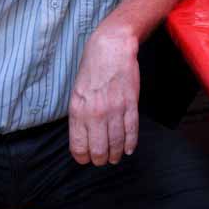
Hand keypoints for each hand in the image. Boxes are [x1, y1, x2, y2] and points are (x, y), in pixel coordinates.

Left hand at [68, 29, 139, 165]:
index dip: (83, 157)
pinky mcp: (131, 103)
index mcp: (78, 110)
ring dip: (116, 154)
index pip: (78, 146)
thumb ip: (80, 115)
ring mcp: (114, 109)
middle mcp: (95, 113)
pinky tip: (129, 149)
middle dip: (100, 159)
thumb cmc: (92, 69)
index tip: (87, 159)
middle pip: (98, 149)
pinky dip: (131, 143)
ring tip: (116, 157)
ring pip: (116, 142)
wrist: (111, 48)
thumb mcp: (77, 92)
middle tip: (103, 160)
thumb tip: (83, 137)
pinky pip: (131, 130)